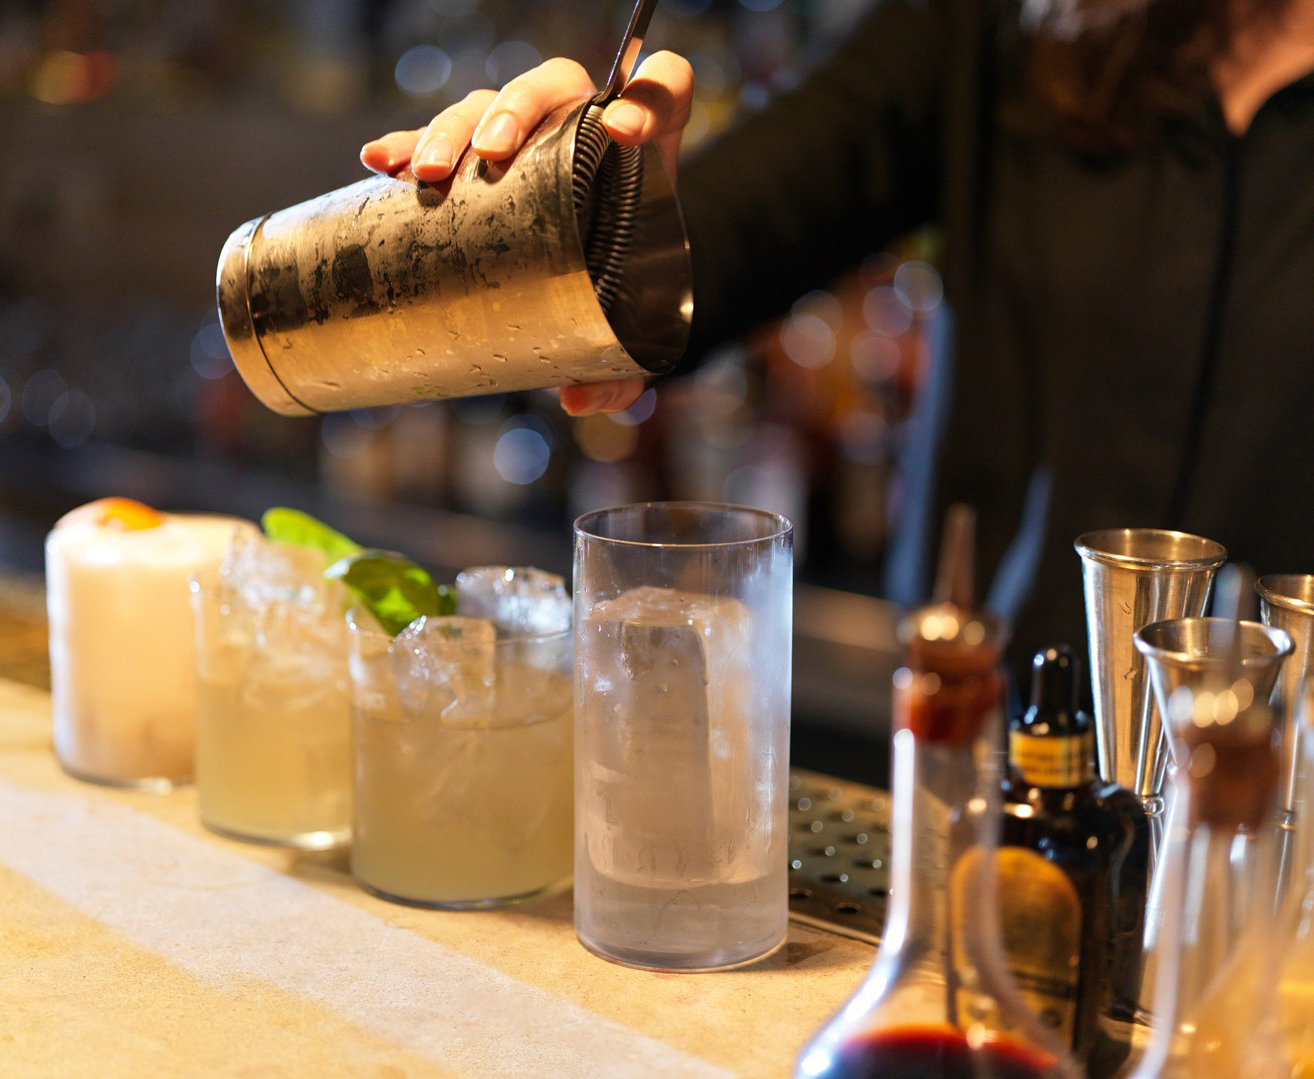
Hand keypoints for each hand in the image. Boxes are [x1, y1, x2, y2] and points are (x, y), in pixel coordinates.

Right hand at [360, 53, 693, 416]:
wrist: (598, 281)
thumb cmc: (626, 296)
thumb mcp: (633, 334)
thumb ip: (624, 373)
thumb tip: (577, 396)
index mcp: (648, 152)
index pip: (665, 89)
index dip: (651, 96)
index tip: (623, 132)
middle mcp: (586, 128)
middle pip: (556, 86)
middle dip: (518, 111)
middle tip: (492, 153)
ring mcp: (530, 137)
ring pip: (492, 102)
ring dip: (454, 128)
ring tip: (426, 171)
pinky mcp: (481, 155)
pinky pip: (443, 134)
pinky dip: (408, 142)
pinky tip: (380, 161)